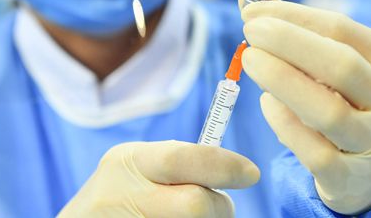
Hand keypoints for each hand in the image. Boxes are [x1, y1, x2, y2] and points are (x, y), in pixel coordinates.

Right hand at [57, 140, 259, 216]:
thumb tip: (233, 169)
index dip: (224, 166)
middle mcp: (119, 195)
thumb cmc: (121, 196)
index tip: (251, 173)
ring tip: (189, 217)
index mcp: (128, 161)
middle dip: (219, 205)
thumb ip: (178, 164)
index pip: (183, 159)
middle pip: (195, 203)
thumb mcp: (138, 168)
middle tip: (220, 206)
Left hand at [238, 0, 370, 214]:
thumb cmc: (359, 106)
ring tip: (251, 61)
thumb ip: (311, 37)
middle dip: (289, 43)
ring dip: (281, 80)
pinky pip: (314, 152)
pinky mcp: (355, 182)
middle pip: (342, 66)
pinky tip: (268, 105)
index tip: (254, 11)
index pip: (344, 31)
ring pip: (328, 112)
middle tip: (250, 32)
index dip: (294, 17)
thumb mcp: (354, 68)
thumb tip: (252, 0)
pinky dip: (284, 123)